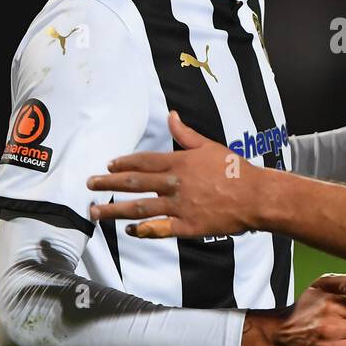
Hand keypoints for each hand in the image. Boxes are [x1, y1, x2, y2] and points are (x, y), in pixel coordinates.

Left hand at [87, 111, 252, 237]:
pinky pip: (159, 229)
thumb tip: (171, 115)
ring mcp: (180, 206)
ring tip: (96, 211)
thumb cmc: (235, 170)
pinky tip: (129, 230)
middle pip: (135, 183)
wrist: (255, 196)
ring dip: (115, 210)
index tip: (108, 165)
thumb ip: (186, 134)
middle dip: (109, 184)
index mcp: (180, 162)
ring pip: (140, 207)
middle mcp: (175, 183)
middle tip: (90, 184)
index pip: (143, 162)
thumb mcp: (210, 146)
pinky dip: (143, 230)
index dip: (123, 164)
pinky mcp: (187, 226)